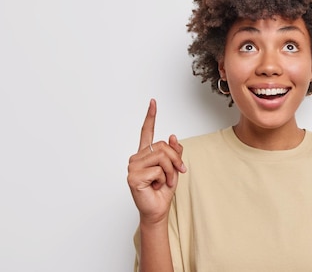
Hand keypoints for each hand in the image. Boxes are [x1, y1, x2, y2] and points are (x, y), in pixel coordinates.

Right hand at [127, 99, 185, 224]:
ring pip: (161, 156)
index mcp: (145, 154)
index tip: (153, 102)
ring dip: (170, 171)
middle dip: (175, 159)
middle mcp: (137, 158)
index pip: (146, 132)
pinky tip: (155, 186)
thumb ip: (174, 152)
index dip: (150, 116)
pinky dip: (163, 179)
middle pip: (162, 146)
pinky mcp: (133, 177)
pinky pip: (157, 169)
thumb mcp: (174, 168)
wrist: (158, 210)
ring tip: (165, 181)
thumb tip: (172, 135)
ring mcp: (133, 167)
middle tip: (178, 173)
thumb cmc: (163, 190)